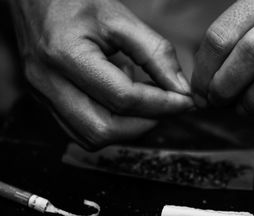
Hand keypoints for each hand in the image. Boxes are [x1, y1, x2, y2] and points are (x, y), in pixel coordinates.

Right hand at [10, 0, 193, 148]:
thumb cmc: (76, 0)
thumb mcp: (121, 19)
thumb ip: (156, 54)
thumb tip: (181, 89)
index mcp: (65, 54)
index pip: (123, 98)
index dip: (161, 104)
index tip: (185, 101)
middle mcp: (47, 82)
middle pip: (104, 128)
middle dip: (144, 122)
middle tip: (165, 104)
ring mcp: (43, 96)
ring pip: (91, 137)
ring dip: (127, 127)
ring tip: (140, 97)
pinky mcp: (45, 102)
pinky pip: (81, 131)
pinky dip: (109, 124)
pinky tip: (118, 100)